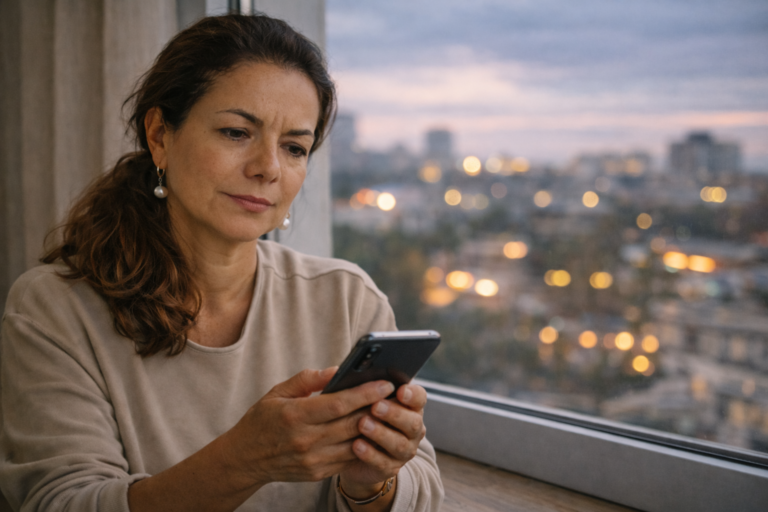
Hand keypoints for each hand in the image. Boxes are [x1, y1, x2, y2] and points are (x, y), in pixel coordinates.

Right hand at [223, 368, 395, 486]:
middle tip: (397, 395)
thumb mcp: (278, 392)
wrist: (245, 459)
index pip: (338, 404)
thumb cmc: (262, 420)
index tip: (386, 383)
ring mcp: (313, 460)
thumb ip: (308, 379)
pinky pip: (348, 458)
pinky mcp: (317, 473)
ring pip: (355, 443)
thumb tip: (338, 370)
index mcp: (294, 416)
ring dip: (375, 428)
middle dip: (377, 408)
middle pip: (351, 423)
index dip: (365, 393)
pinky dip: (363, 444)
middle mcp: (305, 440)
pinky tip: (373, 431)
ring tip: (389, 412)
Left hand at [339, 383, 427, 496]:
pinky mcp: (391, 467)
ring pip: (399, 444)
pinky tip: (356, 445)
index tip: (400, 390)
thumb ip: (361, 386)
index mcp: (410, 406)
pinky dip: (370, 454)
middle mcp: (412, 428)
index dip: (412, 395)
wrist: (356, 453)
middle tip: (375, 406)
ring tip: (362, 424)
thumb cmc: (361, 416)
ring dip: (381, 433)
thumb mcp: (363, 399)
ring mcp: (404, 450)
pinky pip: (383, 463)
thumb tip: (341, 371)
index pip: (419, 397)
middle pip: (412, 422)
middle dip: (394, 414)